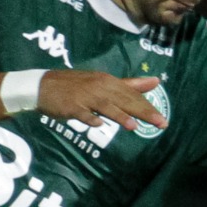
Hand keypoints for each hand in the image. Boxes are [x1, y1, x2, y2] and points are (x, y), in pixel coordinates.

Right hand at [37, 71, 166, 134]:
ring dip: (119, 115)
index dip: (149, 107)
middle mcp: (99, 87)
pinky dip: (89, 118)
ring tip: (134, 126)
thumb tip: (155, 81)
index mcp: (108, 81)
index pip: (133, 95)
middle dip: (143, 112)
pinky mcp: (71, 106)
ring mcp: (85, 97)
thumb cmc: (77, 85)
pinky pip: (82, 113)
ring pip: (106, 106)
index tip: (163, 119)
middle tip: (160, 123)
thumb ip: (130, 84)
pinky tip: (98, 125)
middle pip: (125, 100)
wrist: (43, 85)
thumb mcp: (104, 82)